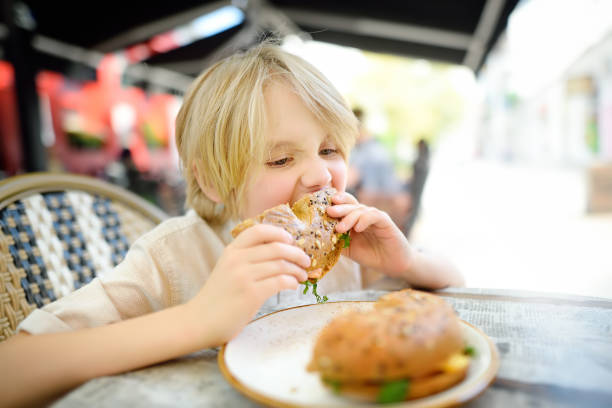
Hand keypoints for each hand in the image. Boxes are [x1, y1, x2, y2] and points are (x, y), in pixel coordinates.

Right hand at [186, 224, 309, 345]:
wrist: (199, 322)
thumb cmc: (217, 298)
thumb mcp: (227, 269)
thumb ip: (246, 259)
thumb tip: (278, 254)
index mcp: (231, 251)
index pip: (258, 231)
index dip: (278, 233)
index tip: (290, 240)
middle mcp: (237, 260)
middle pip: (276, 247)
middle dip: (296, 252)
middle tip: (305, 260)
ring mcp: (244, 276)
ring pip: (281, 264)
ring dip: (297, 270)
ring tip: (302, 276)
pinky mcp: (251, 294)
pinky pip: (280, 281)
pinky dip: (291, 282)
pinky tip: (293, 286)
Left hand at [328, 191, 412, 276]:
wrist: (392, 264)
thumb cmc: (371, 255)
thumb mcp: (349, 249)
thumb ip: (336, 242)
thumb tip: (318, 240)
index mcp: (353, 218)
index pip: (342, 206)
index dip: (333, 204)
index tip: (321, 207)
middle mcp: (363, 214)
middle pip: (349, 204)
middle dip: (338, 207)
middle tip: (329, 211)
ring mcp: (374, 216)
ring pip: (360, 209)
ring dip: (349, 217)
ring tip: (340, 228)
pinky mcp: (385, 221)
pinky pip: (374, 216)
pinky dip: (365, 220)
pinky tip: (358, 228)